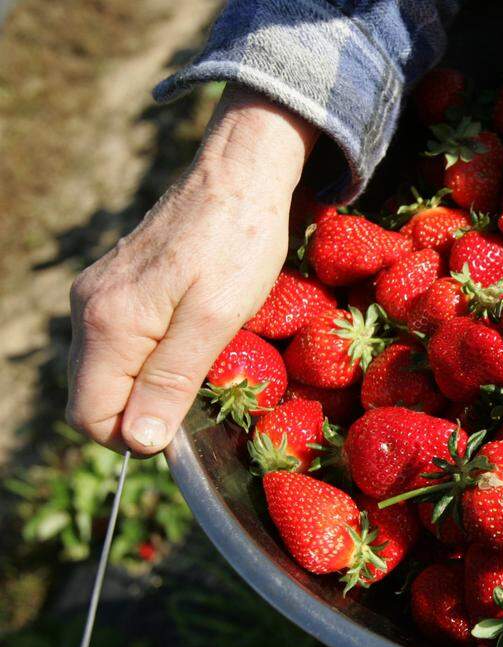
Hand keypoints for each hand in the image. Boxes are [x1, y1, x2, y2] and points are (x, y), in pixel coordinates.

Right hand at [67, 86, 316, 454]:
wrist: (240, 176)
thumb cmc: (237, 246)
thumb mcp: (215, 321)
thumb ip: (171, 381)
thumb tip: (139, 440)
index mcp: (107, 323)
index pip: (91, 415)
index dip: (136, 435)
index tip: (187, 427)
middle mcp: (88, 310)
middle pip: (94, 396)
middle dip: (142, 412)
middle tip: (203, 396)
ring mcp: (98, 295)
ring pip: (107, 372)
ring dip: (149, 386)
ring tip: (203, 365)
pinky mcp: (117, 286)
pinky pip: (120, 344)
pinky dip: (150, 358)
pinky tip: (191, 341)